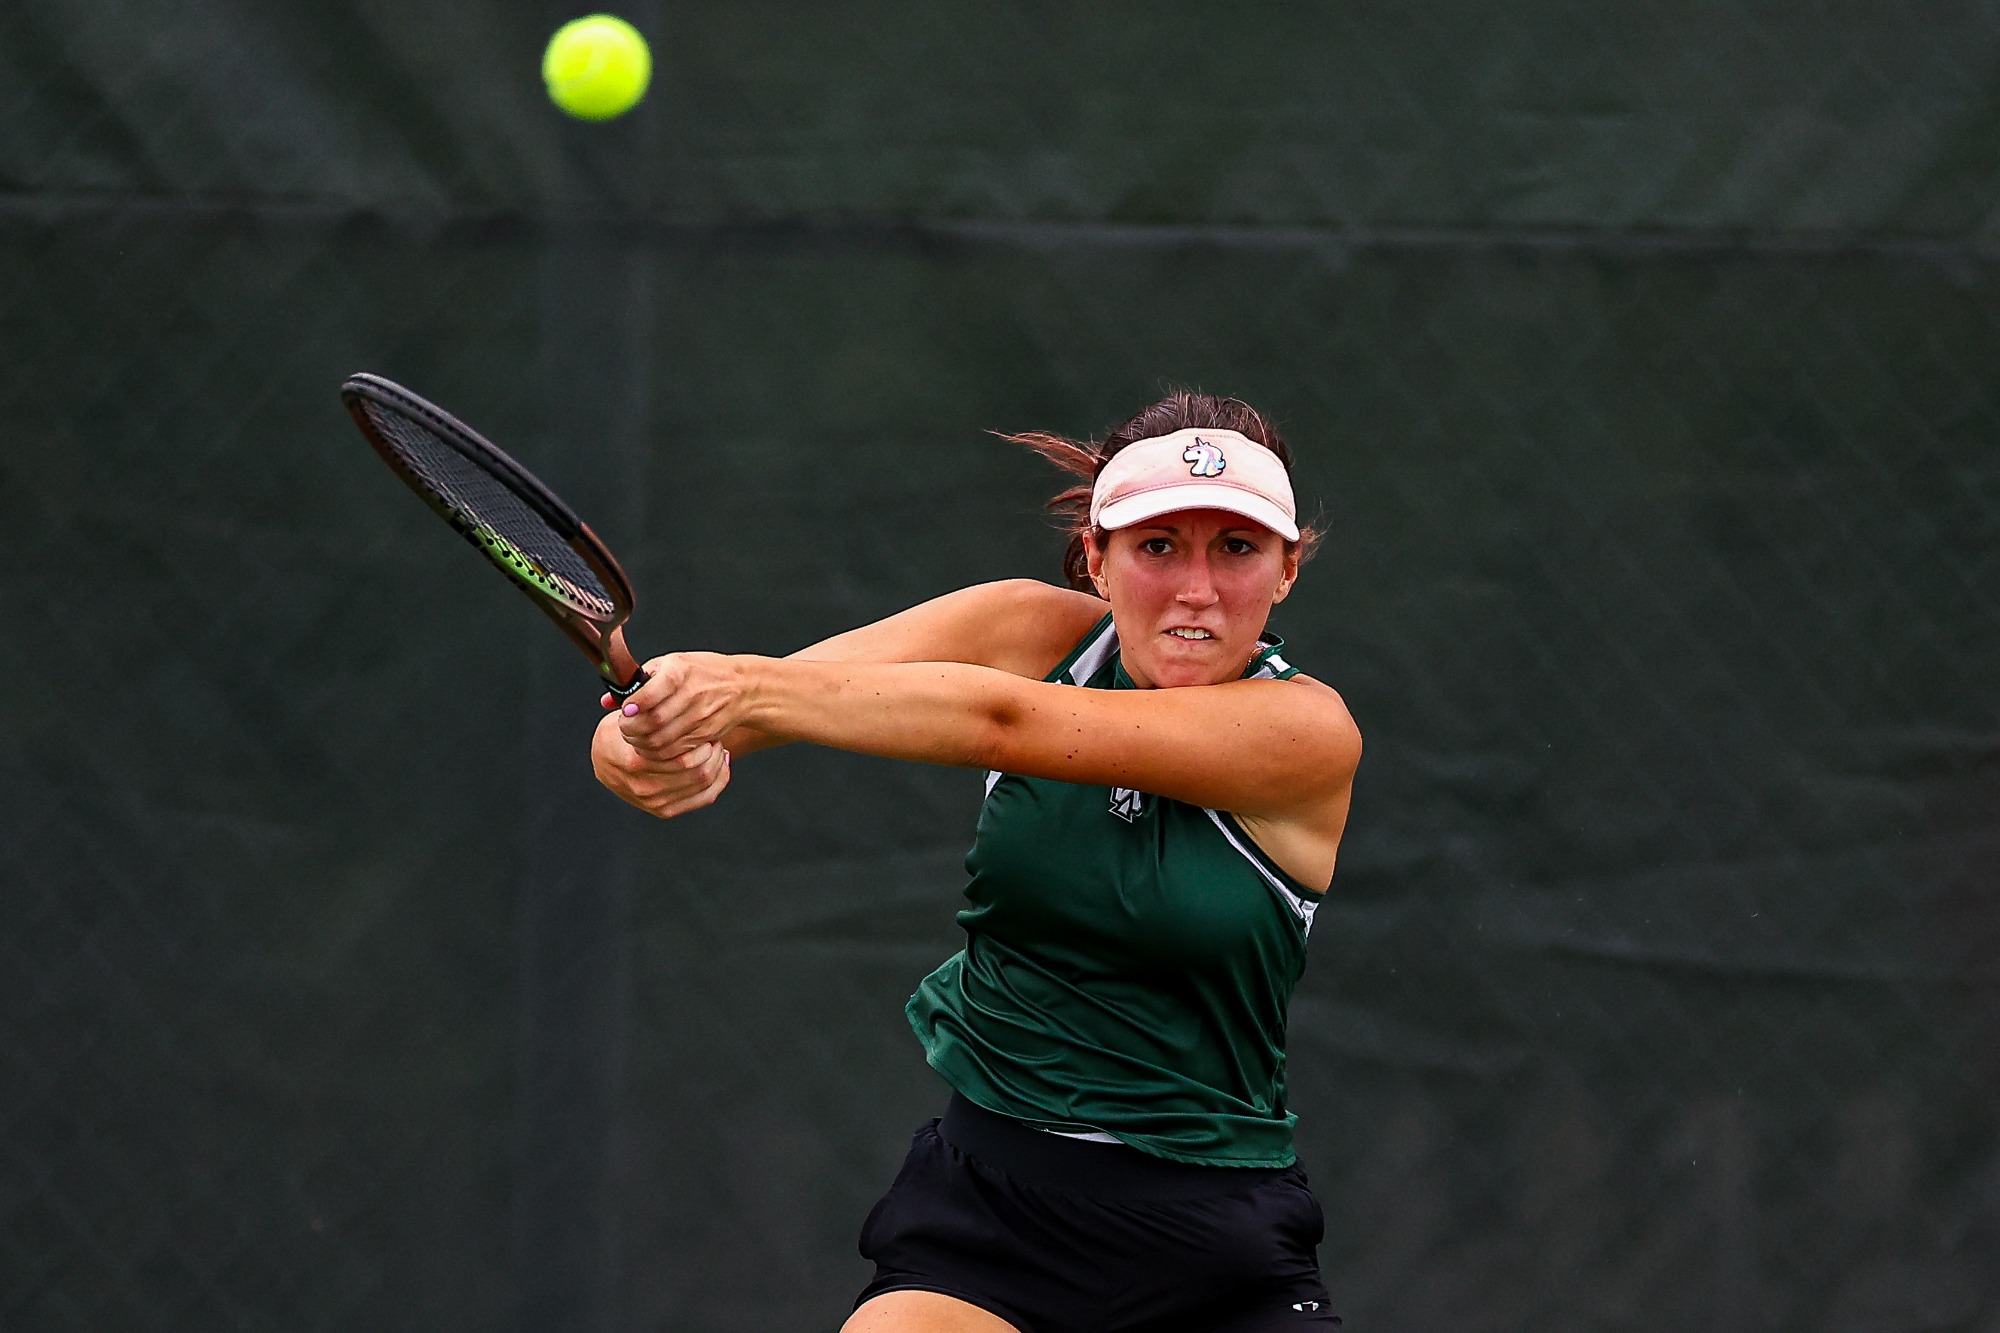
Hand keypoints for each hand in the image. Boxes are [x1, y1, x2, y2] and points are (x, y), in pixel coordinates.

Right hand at [592, 703, 731, 818]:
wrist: (604, 765)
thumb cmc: (614, 737)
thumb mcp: (620, 720)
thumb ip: (639, 710)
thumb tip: (648, 689)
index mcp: (634, 763)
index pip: (680, 756)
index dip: (698, 739)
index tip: (702, 726)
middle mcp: (645, 787)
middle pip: (696, 770)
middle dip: (711, 750)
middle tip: (712, 736)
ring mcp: (655, 801)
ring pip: (703, 782)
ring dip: (716, 762)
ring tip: (717, 747)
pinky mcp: (664, 810)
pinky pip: (704, 797)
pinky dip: (718, 780)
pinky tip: (720, 764)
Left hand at [614, 651, 749, 752]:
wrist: (741, 688)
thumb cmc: (702, 672)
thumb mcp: (671, 664)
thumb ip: (640, 681)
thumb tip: (609, 700)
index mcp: (680, 671)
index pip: (653, 691)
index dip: (635, 704)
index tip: (625, 710)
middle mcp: (692, 694)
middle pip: (655, 720)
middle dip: (632, 728)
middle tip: (624, 727)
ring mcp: (700, 717)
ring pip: (662, 740)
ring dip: (642, 743)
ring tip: (635, 738)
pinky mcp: (704, 735)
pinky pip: (675, 751)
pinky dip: (658, 752)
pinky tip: (652, 746)